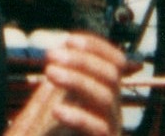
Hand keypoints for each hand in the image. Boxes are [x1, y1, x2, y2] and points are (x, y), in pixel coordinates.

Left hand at [3, 31, 131, 135]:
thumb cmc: (58, 135)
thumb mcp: (62, 104)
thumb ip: (66, 81)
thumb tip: (65, 47)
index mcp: (105, 96)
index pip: (115, 62)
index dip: (96, 47)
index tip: (69, 39)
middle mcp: (112, 111)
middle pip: (111, 75)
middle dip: (83, 60)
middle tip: (51, 56)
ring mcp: (111, 129)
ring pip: (106, 96)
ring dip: (78, 78)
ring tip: (49, 72)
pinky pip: (99, 128)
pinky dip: (79, 116)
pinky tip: (58, 110)